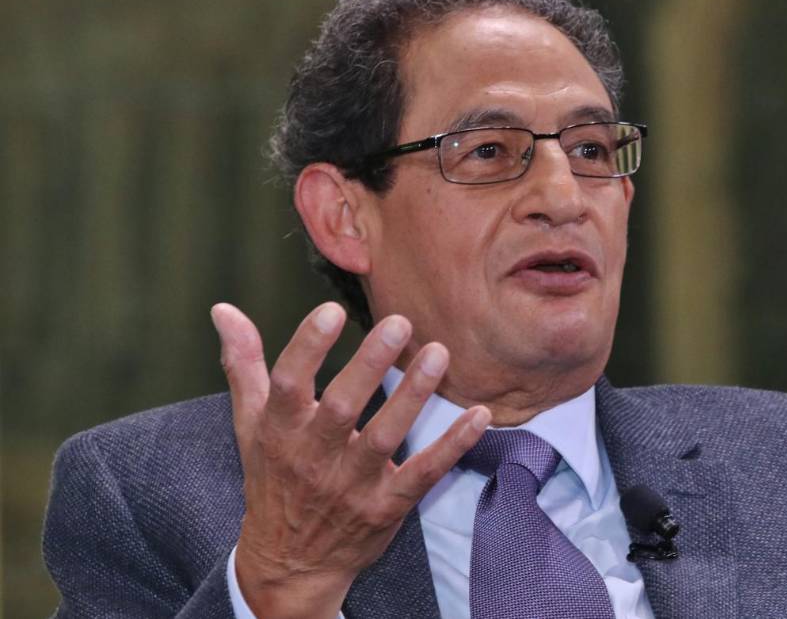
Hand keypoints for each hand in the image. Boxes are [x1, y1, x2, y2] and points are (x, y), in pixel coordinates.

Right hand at [211, 302, 489, 618]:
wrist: (290, 562)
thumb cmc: (273, 479)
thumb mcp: (250, 425)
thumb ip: (244, 365)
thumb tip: (223, 309)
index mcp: (280, 432)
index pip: (289, 384)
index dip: (307, 347)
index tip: (330, 310)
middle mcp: (314, 458)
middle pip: (341, 407)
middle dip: (369, 364)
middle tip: (399, 322)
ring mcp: (352, 485)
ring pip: (385, 437)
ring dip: (413, 396)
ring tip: (437, 354)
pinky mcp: (386, 506)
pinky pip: (423, 473)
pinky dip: (453, 446)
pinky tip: (478, 415)